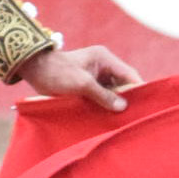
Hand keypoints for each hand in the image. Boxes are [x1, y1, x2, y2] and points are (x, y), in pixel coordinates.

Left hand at [18, 44, 142, 111]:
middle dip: (127, 98)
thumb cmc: (55, 73)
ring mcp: (95, 74)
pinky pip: (102, 94)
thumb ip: (103, 95)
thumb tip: (123, 106)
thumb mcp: (81, 84)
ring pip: (112, 91)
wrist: (32, 70)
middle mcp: (103, 65)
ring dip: (115, 103)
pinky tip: (108, 116)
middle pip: (123, 84)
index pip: (129, 75)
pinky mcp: (87, 84)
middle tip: (134, 115)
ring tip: (123, 118)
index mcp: (104, 58)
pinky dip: (105, 104)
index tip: (146, 104)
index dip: (138, 89)